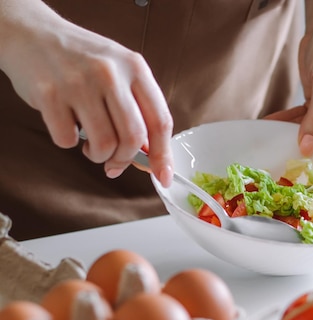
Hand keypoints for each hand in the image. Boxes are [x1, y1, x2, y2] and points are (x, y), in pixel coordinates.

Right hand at [0, 0, 172, 185]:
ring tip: (90, 144)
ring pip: (103, 144)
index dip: (162, 154)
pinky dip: (68, 142)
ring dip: (98, 155)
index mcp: (135, 67)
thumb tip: (151, 156)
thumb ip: (138, 109)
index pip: (160, 121)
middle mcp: (110, 73)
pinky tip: (67, 125)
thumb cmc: (82, 59)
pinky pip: (67, 140)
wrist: (33, 33)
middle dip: (125, 159)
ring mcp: (78, 83)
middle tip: (114, 163)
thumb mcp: (120, 72)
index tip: (163, 176)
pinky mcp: (49, 94)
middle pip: (133, 138)